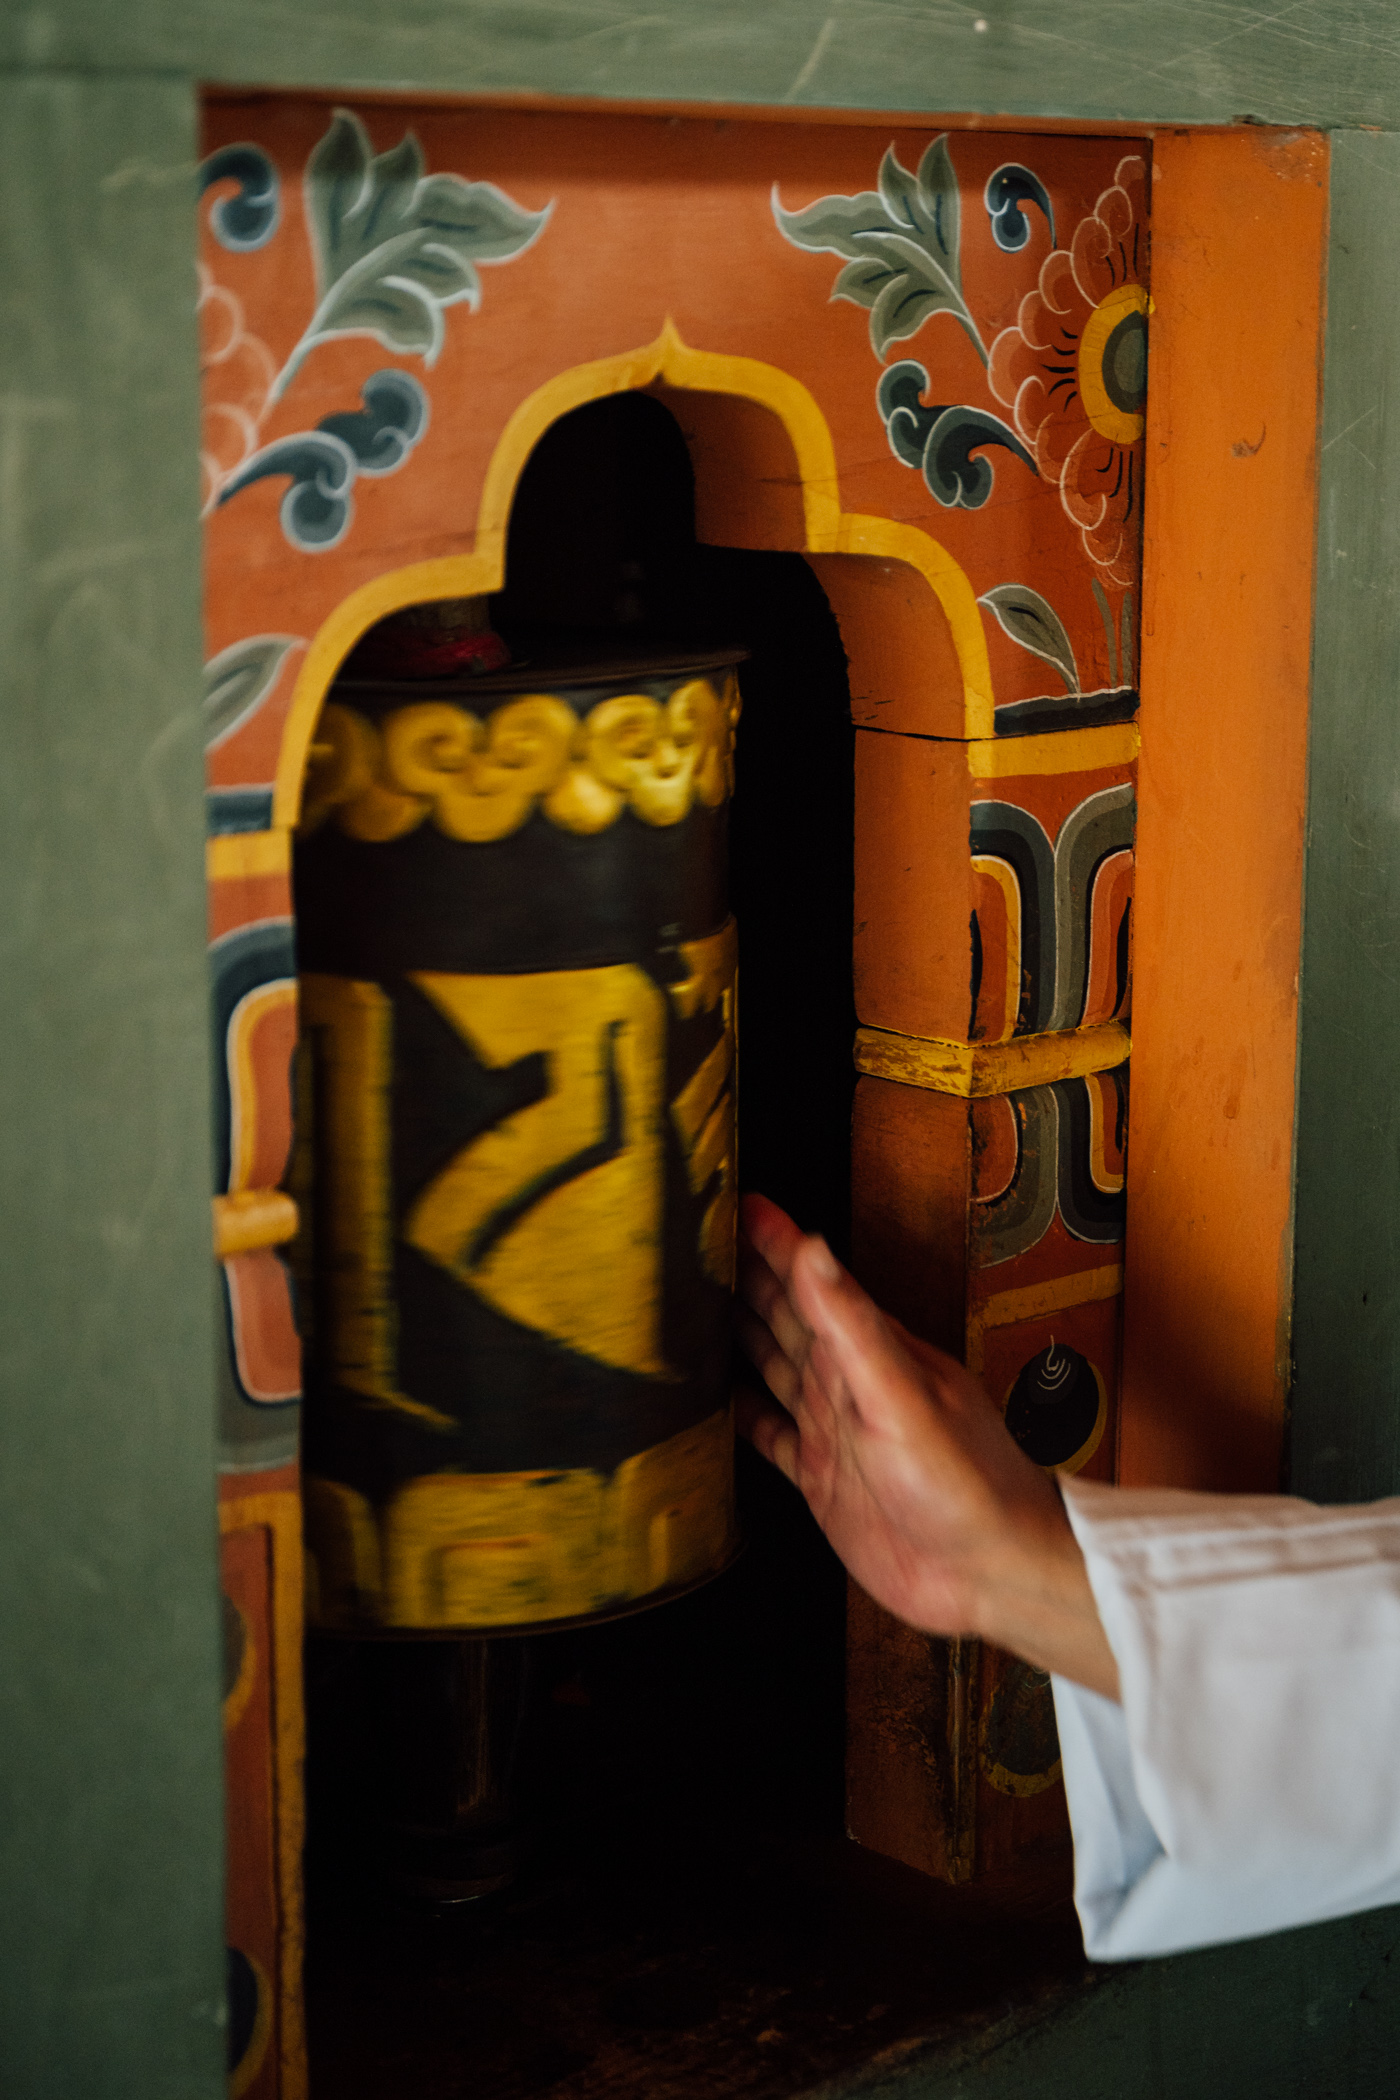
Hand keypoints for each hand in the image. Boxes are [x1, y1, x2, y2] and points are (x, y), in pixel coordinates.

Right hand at [736, 1193, 1119, 1700]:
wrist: (988, 1572)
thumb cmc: (965, 1481)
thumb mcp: (902, 1394)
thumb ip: (854, 1325)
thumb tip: (815, 1249)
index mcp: (869, 1351)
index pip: (812, 1281)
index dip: (776, 1242)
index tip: (739, 1203)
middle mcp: (847, 1383)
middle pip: (786, 1316)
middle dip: (746, 1276)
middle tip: (699, 1242)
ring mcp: (833, 1429)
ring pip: (773, 1366)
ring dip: (740, 1335)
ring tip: (695, 1305)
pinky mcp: (820, 1479)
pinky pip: (769, 1436)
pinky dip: (740, 1415)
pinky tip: (714, 1401)